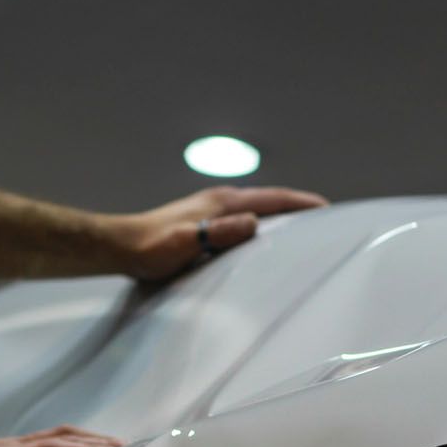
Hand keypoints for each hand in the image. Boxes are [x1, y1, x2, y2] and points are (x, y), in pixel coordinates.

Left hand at [124, 186, 328, 280]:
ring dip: (280, 215)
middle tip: (324, 219)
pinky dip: (262, 224)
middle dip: (297, 206)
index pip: (271, 198)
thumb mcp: (185, 241)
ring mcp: (210, 210)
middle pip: (268, 200)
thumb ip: (217, 232)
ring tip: (302, 228)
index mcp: (221, 202)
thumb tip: (253, 222)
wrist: (120, 247)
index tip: (326, 208)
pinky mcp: (203, 223)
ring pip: (256, 209)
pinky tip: (263, 239)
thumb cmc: (149, 248)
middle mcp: (219, 201)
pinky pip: (243, 220)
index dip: (300, 203)